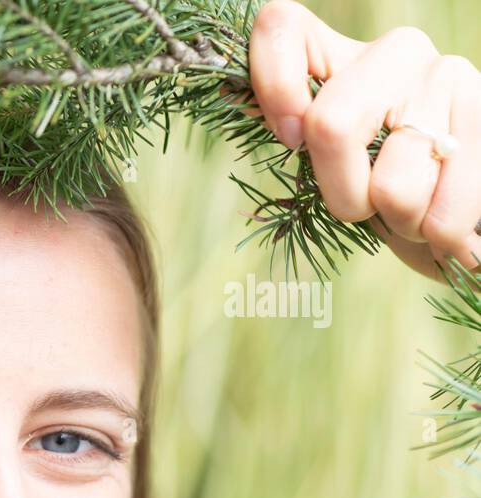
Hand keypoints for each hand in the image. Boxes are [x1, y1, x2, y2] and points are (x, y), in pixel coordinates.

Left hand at [249, 0, 480, 279]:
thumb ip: (305, 145)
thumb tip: (290, 128)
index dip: (272, 86)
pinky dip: (439, 234)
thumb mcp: (331, 174)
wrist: (462, 218)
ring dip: (402, 222)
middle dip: (344, 196)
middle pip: (330, 124)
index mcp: (337, 59)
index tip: (287, 140)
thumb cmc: (382, 198)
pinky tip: (448, 220)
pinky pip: (444, 208)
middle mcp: (393, 51)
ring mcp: (446, 75)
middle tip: (366, 207)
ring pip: (391, 184)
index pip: (279, 26)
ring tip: (416, 210)